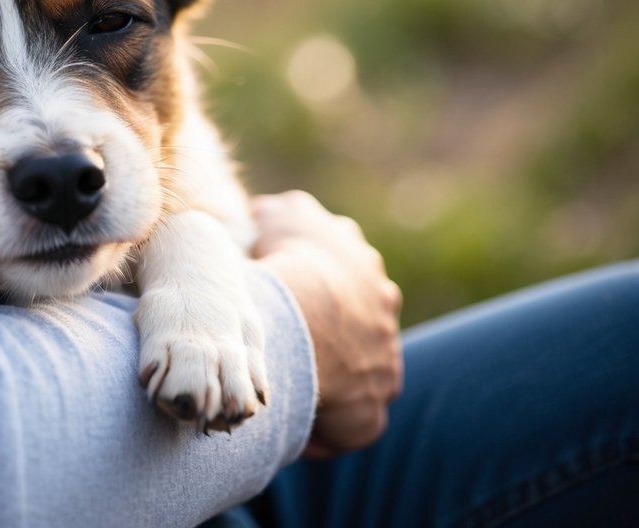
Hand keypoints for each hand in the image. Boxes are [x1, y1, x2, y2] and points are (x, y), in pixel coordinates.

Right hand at [251, 191, 402, 458]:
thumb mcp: (278, 215)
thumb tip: (261, 215)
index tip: (293, 297)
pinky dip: (324, 430)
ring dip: (332, 379)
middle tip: (293, 341)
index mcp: (363, 265)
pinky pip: (348, 425)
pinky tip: (296, 428)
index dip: (319, 288)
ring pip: (359, 373)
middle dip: (334, 333)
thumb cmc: (287, 257)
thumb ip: (274, 214)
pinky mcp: (370, 405)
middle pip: (361, 325)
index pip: (349, 278)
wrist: (303, 306)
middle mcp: (383, 310)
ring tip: (290, 384)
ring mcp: (383, 358)